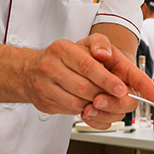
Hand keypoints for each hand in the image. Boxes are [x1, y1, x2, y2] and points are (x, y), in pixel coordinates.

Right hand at [22, 34, 153, 128]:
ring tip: (101, 98)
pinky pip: (69, 111)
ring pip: (76, 103)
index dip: (107, 80)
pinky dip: (82, 109)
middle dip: (104, 95)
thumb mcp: (84, 42)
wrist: (31, 70)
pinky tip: (86, 102)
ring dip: (94, 104)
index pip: (88, 66)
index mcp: (62, 49)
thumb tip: (105, 54)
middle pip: (83, 87)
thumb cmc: (65, 57)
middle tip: (116, 97)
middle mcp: (49, 66)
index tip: (121, 89)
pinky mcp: (43, 102)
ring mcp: (43, 86)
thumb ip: (100, 43)